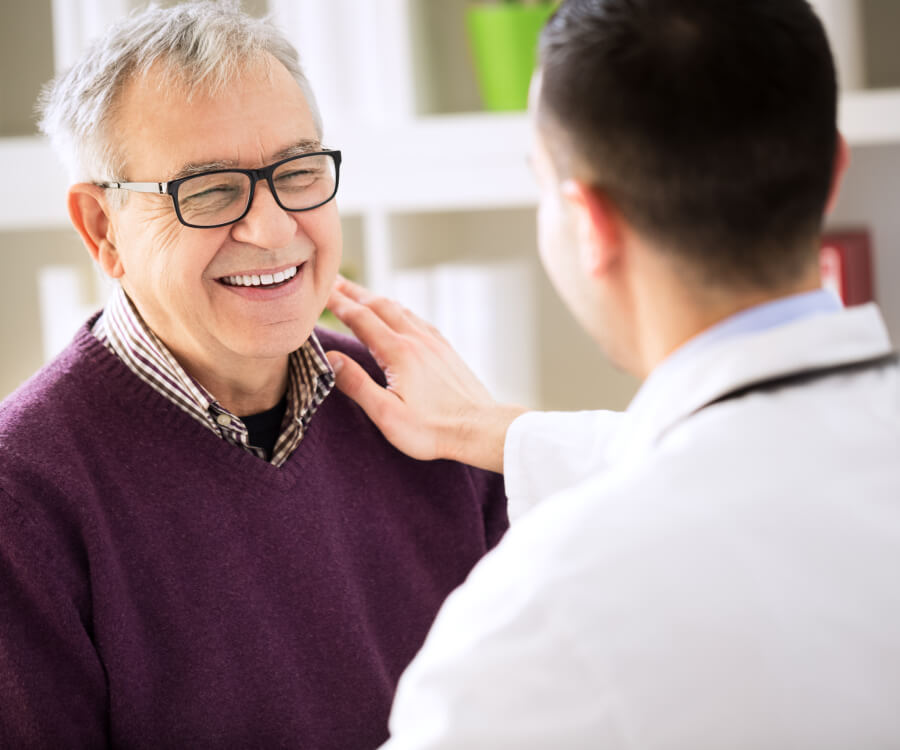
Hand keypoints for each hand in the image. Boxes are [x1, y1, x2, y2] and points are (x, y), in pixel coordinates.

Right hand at [324, 276, 526, 472]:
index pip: (360, 318)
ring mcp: (433, 342)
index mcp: (398, 352)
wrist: (480, 428)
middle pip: (379, 305)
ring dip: (375, 298)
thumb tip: (330, 358)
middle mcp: (416, 339)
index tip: (319, 291)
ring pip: (399, 309)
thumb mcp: (387, 414)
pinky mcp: (445, 349)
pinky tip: (398, 314)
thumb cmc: (433, 430)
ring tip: (359, 294)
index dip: (337, 303)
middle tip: (333, 281)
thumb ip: (357, 384)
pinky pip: (417, 319)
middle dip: (353, 292)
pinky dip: (399, 310)